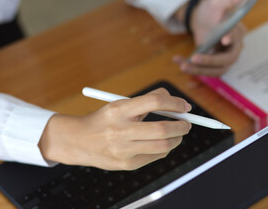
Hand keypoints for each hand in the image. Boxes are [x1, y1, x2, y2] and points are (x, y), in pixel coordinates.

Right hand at [39, 88, 191, 169]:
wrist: (80, 142)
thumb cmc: (105, 120)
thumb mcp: (120, 104)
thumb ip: (147, 101)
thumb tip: (175, 102)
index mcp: (119, 110)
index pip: (154, 102)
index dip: (174, 103)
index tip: (184, 106)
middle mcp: (121, 130)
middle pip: (162, 128)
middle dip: (182, 126)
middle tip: (187, 123)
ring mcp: (124, 150)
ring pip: (163, 146)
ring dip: (177, 138)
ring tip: (178, 133)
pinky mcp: (127, 165)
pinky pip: (155, 156)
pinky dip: (164, 149)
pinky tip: (162, 143)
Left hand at [173, 0, 248, 75]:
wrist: (201, 17)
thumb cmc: (213, 9)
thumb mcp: (220, 2)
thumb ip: (231, 0)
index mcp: (238, 34)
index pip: (237, 40)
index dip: (231, 40)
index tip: (224, 39)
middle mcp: (232, 49)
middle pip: (225, 61)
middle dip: (210, 61)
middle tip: (195, 58)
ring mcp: (221, 58)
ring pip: (214, 70)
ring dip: (198, 70)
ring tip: (183, 66)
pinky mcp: (209, 63)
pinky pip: (201, 69)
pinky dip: (190, 67)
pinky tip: (177, 60)